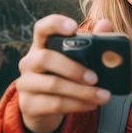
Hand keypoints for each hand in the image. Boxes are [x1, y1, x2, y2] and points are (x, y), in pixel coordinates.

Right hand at [16, 15, 112, 132]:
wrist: (43, 108)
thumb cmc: (63, 76)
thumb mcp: (76, 59)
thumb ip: (92, 41)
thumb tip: (106, 24)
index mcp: (41, 45)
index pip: (42, 28)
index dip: (55, 25)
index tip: (73, 28)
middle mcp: (29, 62)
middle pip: (45, 58)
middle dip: (73, 68)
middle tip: (95, 77)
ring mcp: (26, 84)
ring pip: (53, 85)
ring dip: (82, 91)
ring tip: (103, 95)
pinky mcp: (28, 104)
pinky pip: (54, 104)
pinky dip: (77, 105)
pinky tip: (92, 104)